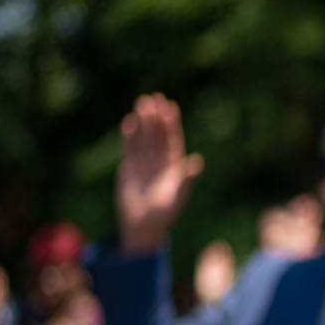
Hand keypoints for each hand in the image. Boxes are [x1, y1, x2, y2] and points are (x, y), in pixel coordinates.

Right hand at [117, 93, 202, 252]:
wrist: (141, 227)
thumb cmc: (163, 215)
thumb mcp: (176, 197)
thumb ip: (186, 179)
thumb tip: (196, 160)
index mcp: (174, 166)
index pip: (172, 140)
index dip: (171, 123)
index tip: (170, 106)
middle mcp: (159, 161)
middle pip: (157, 134)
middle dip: (156, 117)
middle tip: (154, 98)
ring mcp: (143, 163)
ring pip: (143, 138)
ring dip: (142, 121)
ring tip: (141, 103)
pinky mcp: (128, 167)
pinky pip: (129, 147)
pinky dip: (129, 135)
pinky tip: (129, 121)